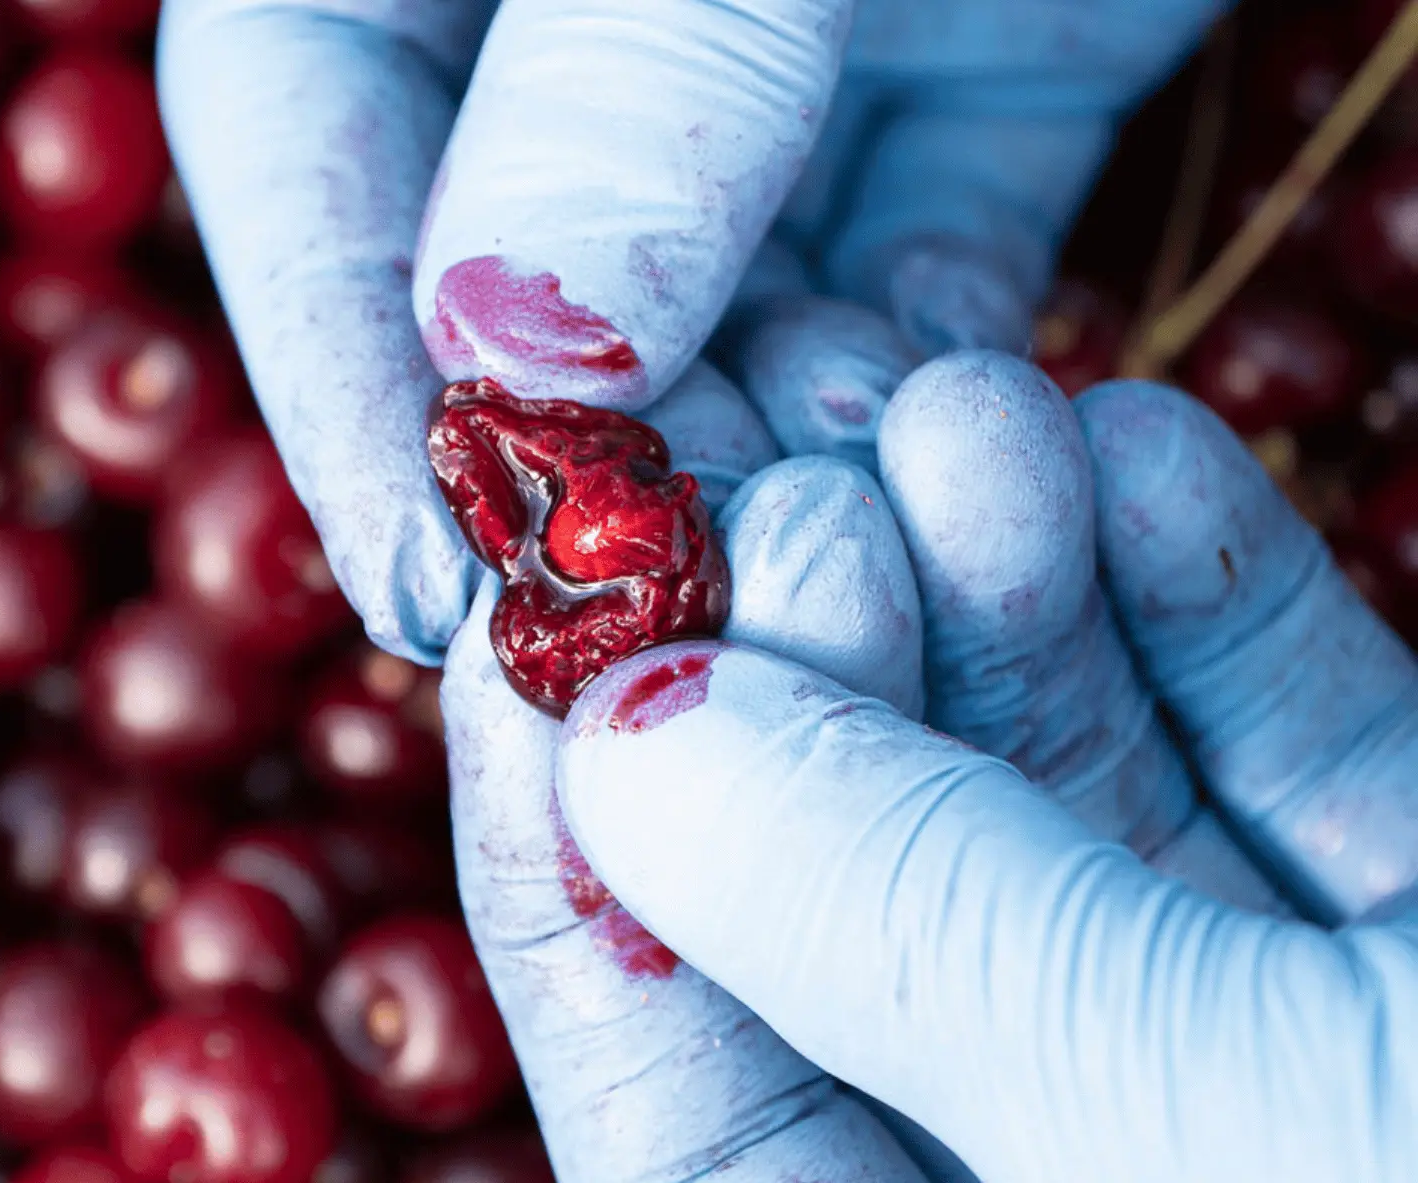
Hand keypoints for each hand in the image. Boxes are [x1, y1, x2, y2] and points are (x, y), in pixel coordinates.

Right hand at [157, 0, 1220, 664]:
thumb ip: (636, 74)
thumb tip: (512, 349)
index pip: (297, 138)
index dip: (338, 368)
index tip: (415, 576)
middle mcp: (564, 3)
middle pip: (494, 260)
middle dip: (566, 448)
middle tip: (629, 617)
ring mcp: (757, 49)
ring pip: (702, 303)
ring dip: (753, 435)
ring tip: (822, 535)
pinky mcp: (942, 86)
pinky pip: (893, 268)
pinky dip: (907, 375)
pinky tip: (943, 450)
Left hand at [551, 354, 1417, 1181]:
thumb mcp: (1222, 1129)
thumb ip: (905, 925)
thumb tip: (626, 731)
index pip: (686, 1108)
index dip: (576, 875)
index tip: (530, 629)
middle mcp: (1085, 1164)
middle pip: (855, 900)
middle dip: (808, 663)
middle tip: (794, 475)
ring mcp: (1253, 1043)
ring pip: (1054, 793)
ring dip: (994, 579)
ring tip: (960, 409)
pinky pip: (1280, 753)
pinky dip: (1200, 592)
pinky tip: (1132, 445)